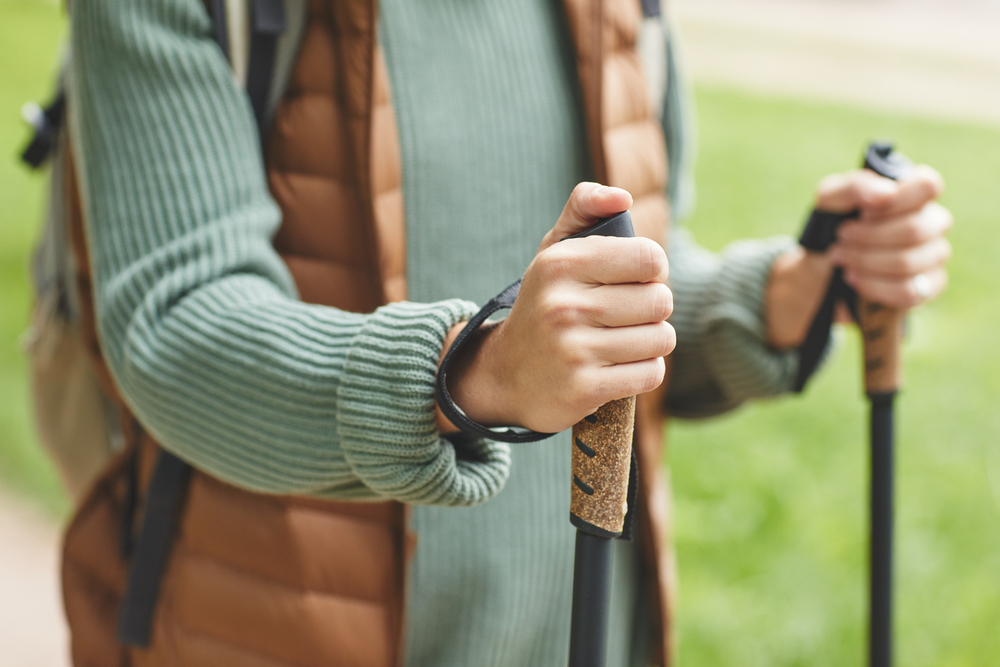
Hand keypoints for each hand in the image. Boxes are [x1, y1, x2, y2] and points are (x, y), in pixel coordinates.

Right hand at [435, 183, 675, 433]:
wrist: (504, 374)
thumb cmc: (545, 304)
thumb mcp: (554, 250)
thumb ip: (584, 208)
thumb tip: (621, 198)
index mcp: (560, 263)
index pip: (649, 258)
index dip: (652, 270)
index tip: (633, 280)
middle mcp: (564, 305)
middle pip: (660, 301)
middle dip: (653, 310)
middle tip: (627, 316)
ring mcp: (573, 350)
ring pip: (661, 339)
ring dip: (651, 342)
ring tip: (623, 342)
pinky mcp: (584, 389)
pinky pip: (651, 374)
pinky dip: (644, 372)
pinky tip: (620, 368)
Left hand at [767, 166, 951, 348]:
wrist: (823, 265)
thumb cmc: (835, 222)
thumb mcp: (831, 198)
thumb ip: (855, 186)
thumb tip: (885, 193)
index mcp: (914, 193)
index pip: (928, 185)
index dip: (896, 199)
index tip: (865, 211)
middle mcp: (933, 222)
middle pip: (914, 229)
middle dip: (868, 236)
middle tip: (841, 236)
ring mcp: (934, 256)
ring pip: (907, 263)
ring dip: (865, 261)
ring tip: (841, 257)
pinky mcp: (927, 287)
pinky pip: (908, 292)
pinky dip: (873, 286)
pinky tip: (854, 278)